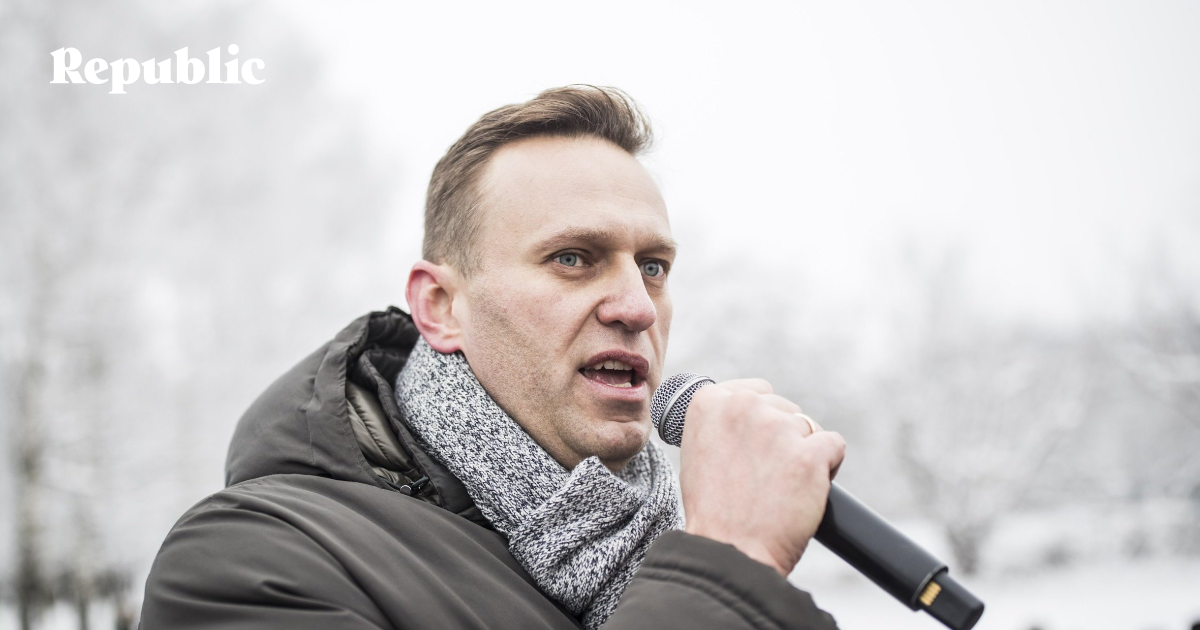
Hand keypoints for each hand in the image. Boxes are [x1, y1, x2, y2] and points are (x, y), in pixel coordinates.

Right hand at [679, 379, 845, 576]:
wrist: (730, 551)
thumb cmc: (714, 509)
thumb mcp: (700, 450)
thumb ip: (725, 422)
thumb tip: (756, 408)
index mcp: (710, 402)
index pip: (758, 391)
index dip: (763, 420)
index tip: (754, 448)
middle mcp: (743, 407)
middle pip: (786, 409)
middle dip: (784, 437)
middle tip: (766, 475)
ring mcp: (777, 429)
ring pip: (810, 427)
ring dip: (804, 453)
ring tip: (783, 486)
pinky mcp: (809, 454)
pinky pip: (834, 446)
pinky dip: (827, 467)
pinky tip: (806, 488)